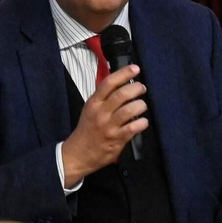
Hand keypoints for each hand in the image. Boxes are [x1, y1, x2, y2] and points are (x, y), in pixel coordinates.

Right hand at [59, 65, 147, 186]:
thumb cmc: (87, 129)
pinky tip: (143, 122)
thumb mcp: (90, 109)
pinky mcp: (116, 140)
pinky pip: (132, 128)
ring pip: (129, 110)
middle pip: (121, 95)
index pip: (109, 83)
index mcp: (94, 103)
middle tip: (142, 88)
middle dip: (136, 88)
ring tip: (143, 105)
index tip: (135, 68)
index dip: (123, 73)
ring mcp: (108, 127)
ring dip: (140, 105)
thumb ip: (104, 98)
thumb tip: (122, 83)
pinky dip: (141, 123)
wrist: (78, 154)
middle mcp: (101, 113)